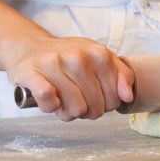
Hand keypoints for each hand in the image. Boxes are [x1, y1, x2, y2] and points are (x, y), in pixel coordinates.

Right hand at [6, 36, 134, 120]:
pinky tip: (51, 101)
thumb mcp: (101, 59)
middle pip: (95, 108)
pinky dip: (50, 107)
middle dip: (87, 110)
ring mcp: (54, 63)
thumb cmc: (69, 59)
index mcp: (99, 54)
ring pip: (75, 109)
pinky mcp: (31, 72)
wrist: (31, 48)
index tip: (95, 98)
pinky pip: (48, 99)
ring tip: (63, 101)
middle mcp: (78, 57)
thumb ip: (122, 75)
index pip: (114, 99)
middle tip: (77, 100)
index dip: (105, 106)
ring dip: (68, 112)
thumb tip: (128, 96)